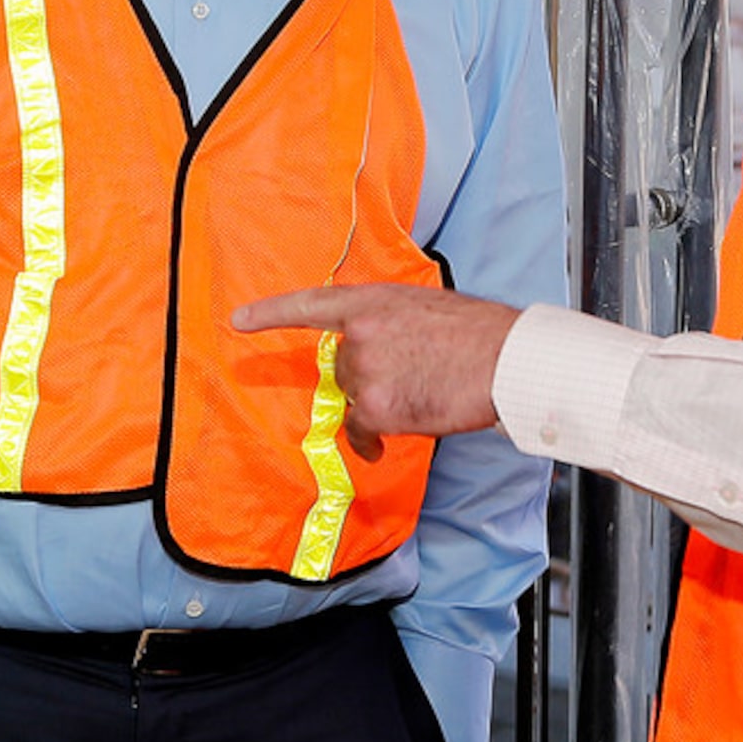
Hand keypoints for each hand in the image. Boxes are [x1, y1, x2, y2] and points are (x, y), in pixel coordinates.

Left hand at [233, 284, 518, 462]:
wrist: (503, 359)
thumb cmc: (476, 333)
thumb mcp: (421, 307)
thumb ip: (386, 322)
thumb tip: (375, 350)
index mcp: (371, 302)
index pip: (310, 306)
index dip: (271, 313)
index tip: (239, 320)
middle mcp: (358, 335)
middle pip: (343, 368)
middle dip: (368, 379)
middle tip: (411, 378)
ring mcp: (365, 372)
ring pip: (357, 398)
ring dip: (380, 405)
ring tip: (421, 395)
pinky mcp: (376, 407)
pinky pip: (364, 430)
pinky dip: (374, 438)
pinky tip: (394, 435)